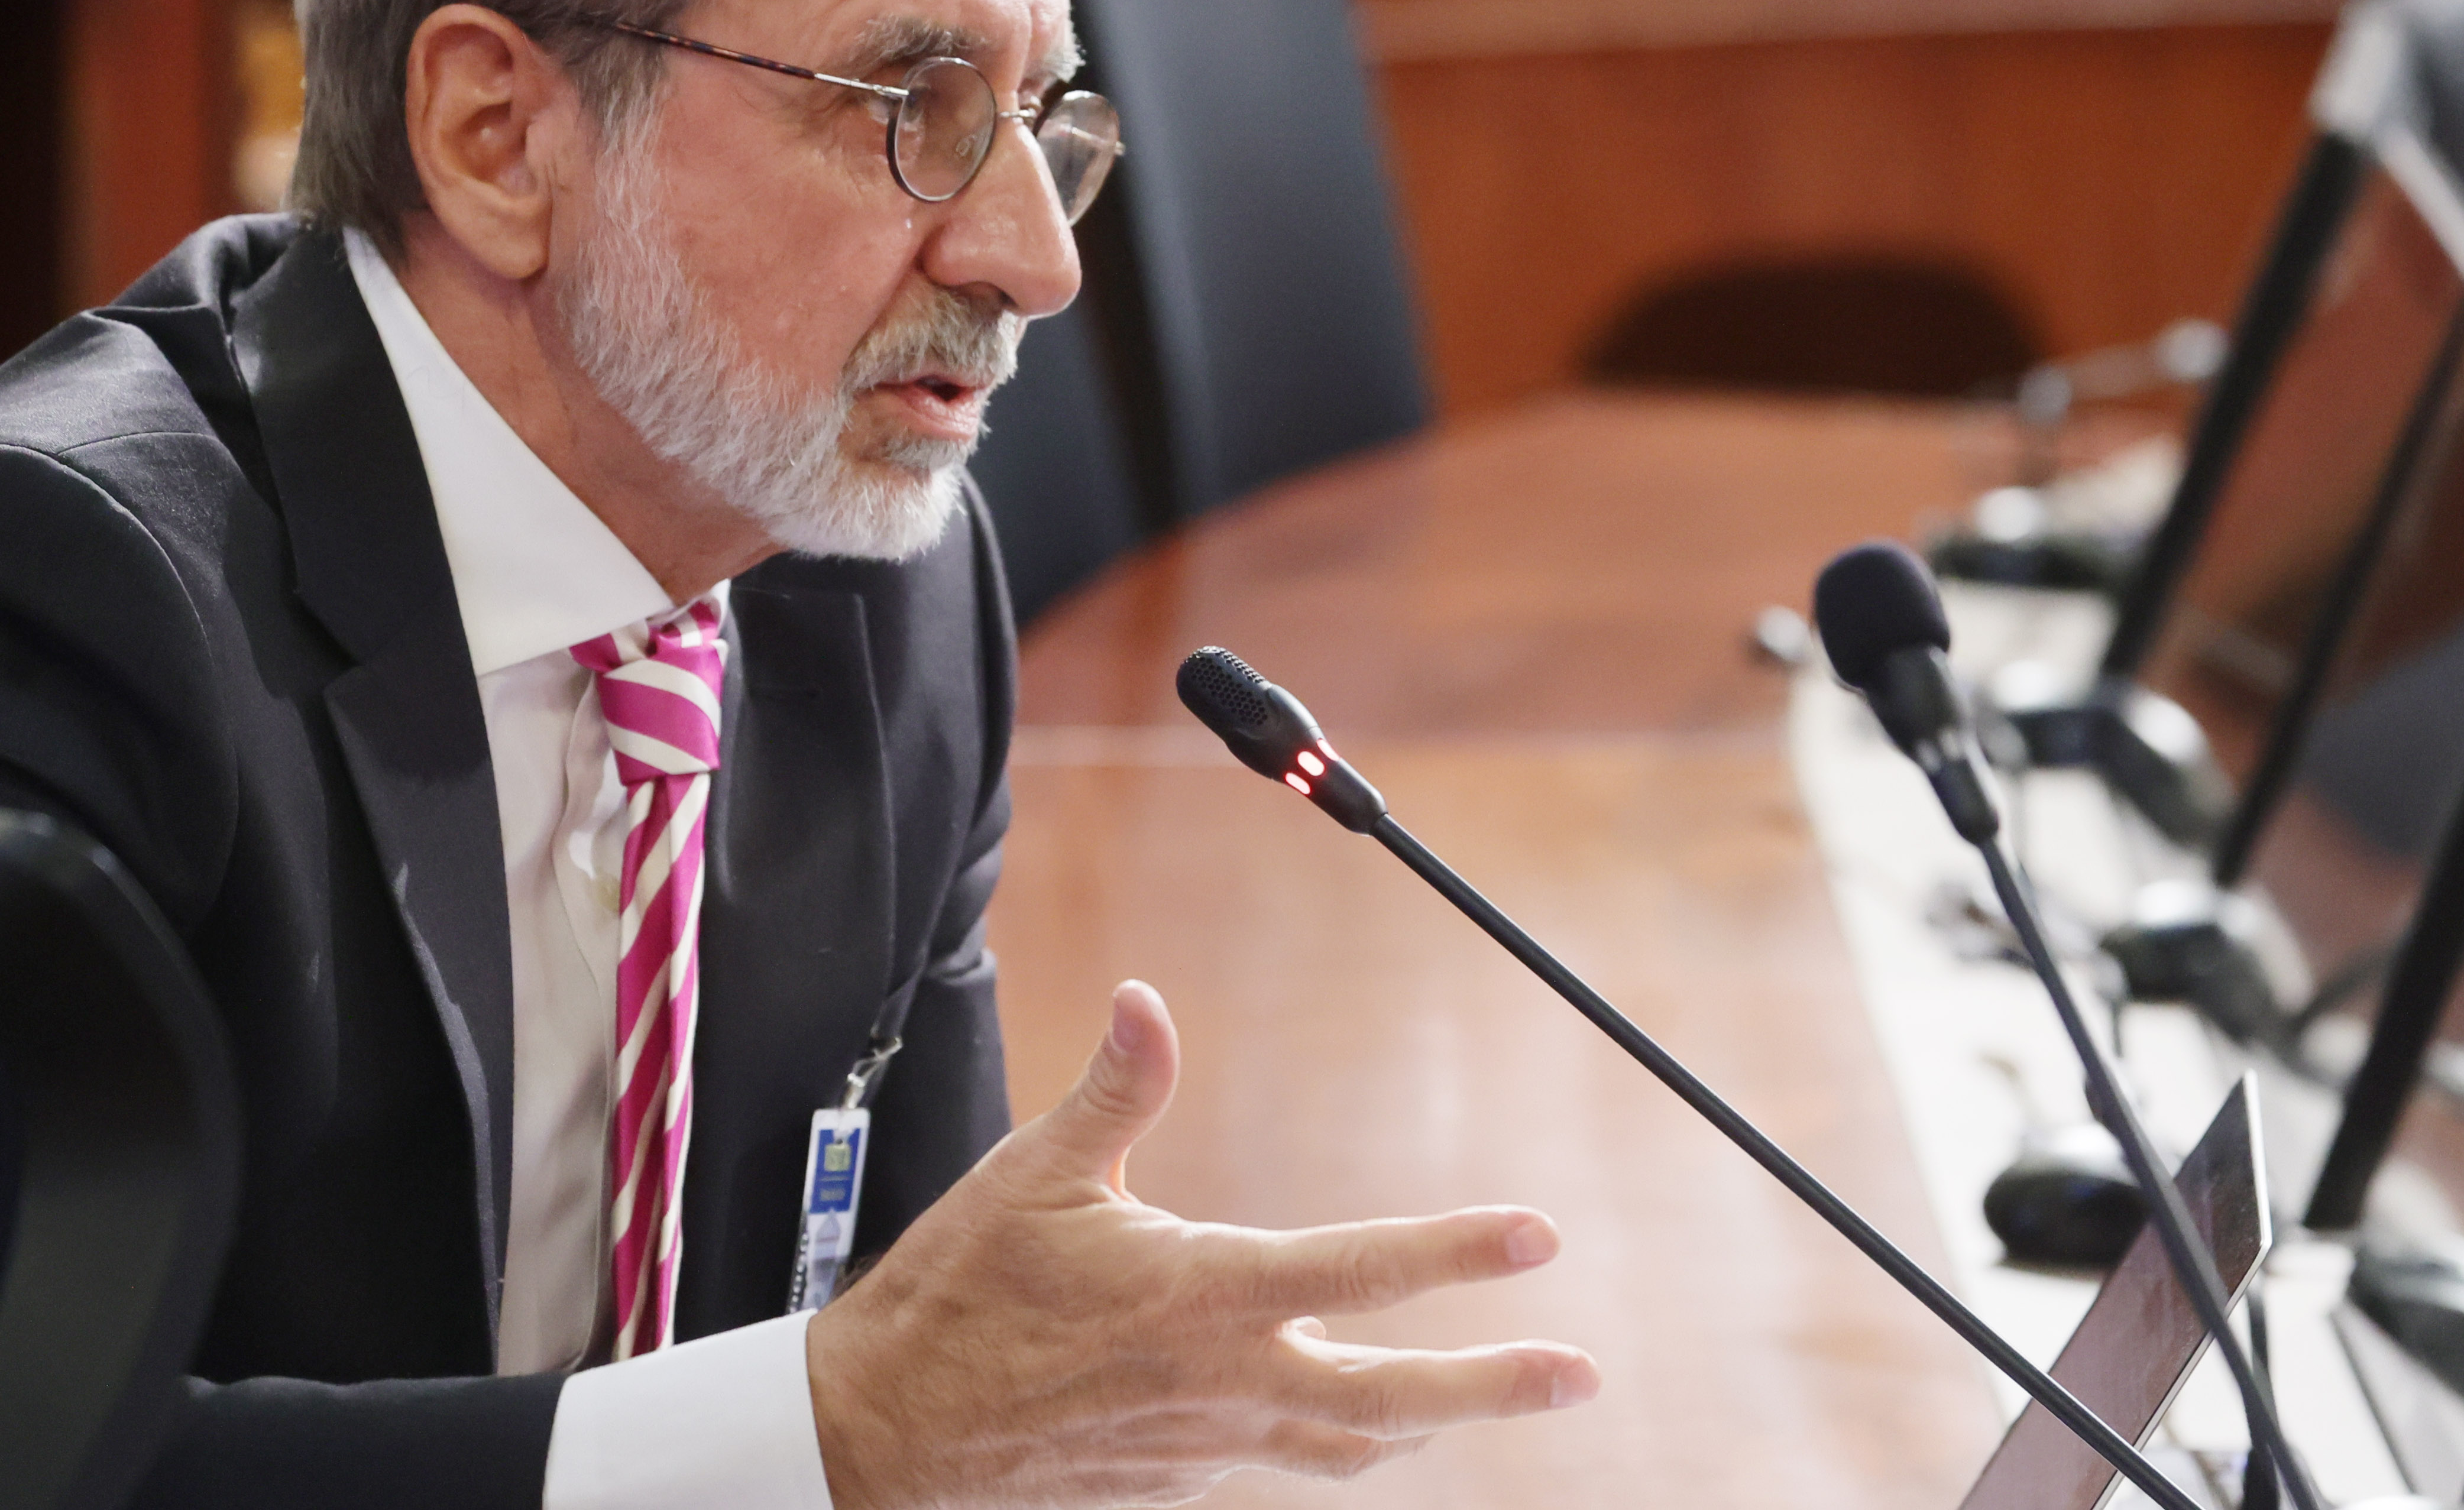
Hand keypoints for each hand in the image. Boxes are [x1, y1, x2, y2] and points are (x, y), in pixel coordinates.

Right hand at [806, 980, 1597, 1509]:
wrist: (883, 1440)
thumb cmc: (956, 1300)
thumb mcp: (1031, 1175)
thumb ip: (1115, 1089)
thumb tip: (1151, 1000)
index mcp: (1198, 1296)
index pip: (1358, 1270)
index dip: (1456, 1252)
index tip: (1536, 1236)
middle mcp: (1221, 1380)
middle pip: (1391, 1398)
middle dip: (1495, 1387)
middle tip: (1580, 1373)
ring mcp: (1207, 1442)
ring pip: (1350, 1445)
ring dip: (1432, 1422)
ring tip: (1494, 1400)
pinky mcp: (1182, 1477)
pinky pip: (1287, 1459)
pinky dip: (1341, 1438)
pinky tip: (1356, 1414)